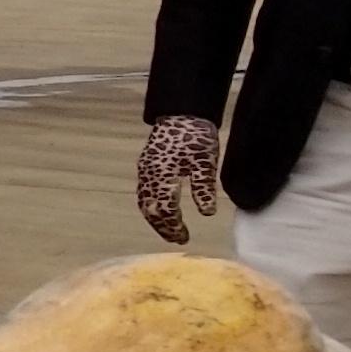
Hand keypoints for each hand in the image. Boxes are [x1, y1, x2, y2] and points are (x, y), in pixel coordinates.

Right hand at [135, 113, 221, 244]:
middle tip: (177, 239)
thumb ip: (203, 187)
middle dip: (162, 227)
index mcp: (162, 175)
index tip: (185, 237)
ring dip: (155, 219)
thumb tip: (207, 213)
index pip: (165, 208)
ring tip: (168, 231)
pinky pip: (143, 194)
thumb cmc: (195, 137)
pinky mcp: (145, 167)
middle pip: (150, 209)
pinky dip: (151, 208)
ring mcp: (144, 171)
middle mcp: (148, 175)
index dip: (174, 226)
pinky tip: (161, 211)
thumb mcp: (205, 162)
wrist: (182, 112)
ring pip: (144, 203)